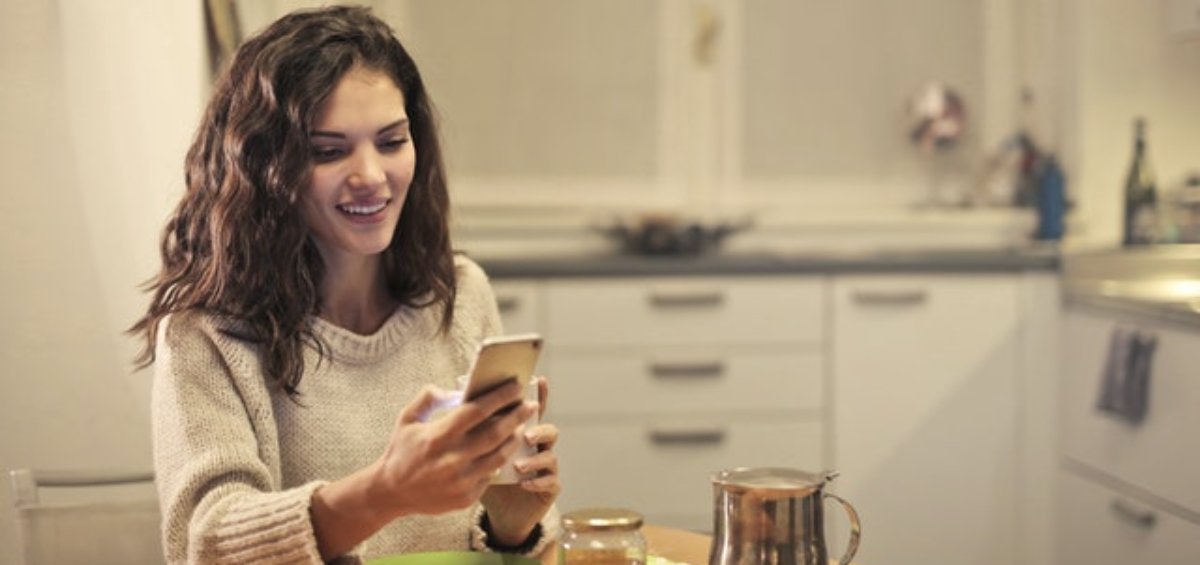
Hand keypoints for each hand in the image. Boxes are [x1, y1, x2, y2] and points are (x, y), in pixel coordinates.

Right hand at [372, 380, 538, 518]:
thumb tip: (455, 390)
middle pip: (495, 433)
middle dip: (517, 416)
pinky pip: (490, 476)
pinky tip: (505, 450)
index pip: (477, 411)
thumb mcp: (407, 419)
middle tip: (530, 406)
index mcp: (438, 436)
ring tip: (521, 427)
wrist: (390, 493)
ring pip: (499, 456)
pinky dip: (499, 461)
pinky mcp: (465, 497)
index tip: (516, 387)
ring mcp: (460, 481)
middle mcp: (452, 459)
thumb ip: (427, 398)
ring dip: (514, 439)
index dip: (500, 397)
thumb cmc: (400, 451)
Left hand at [481, 376, 561, 546]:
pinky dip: (538, 481)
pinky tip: (524, 483)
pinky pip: (551, 482)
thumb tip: (455, 401)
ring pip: (551, 456)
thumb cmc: (479, 476)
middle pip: (547, 430)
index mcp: (520, 434)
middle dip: (538, 429)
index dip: (539, 396)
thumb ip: (468, 429)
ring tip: (520, 465)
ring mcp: (544, 468)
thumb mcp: (471, 452)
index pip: (531, 412)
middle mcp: (536, 448)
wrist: (494, 511)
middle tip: (526, 433)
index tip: (540, 381)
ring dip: (536, 458)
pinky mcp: (548, 489)